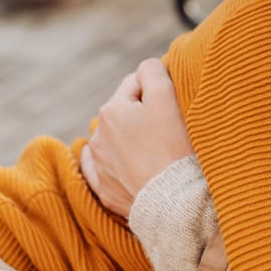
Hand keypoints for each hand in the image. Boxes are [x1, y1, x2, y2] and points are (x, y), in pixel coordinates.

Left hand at [80, 59, 192, 218]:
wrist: (173, 201)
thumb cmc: (173, 146)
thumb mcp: (167, 96)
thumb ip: (152, 70)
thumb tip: (145, 68)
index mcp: (111, 111)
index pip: (136, 84)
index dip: (158, 92)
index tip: (173, 107)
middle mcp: (97, 137)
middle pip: (125, 114)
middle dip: (143, 117)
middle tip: (168, 131)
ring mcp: (99, 166)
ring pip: (116, 141)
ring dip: (131, 141)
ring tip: (156, 154)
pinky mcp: (105, 191)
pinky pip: (105, 171)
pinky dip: (116, 166)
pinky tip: (131, 168)